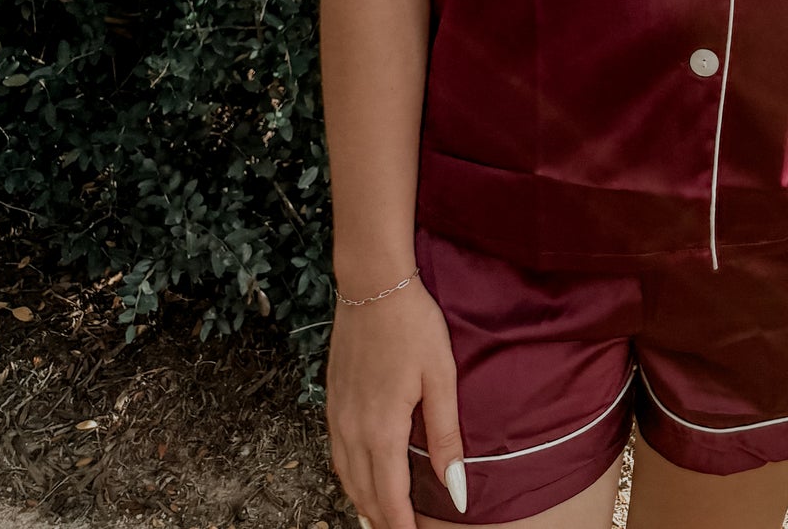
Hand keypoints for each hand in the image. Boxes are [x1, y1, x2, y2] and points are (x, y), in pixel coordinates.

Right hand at [326, 280, 467, 525]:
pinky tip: (363, 476)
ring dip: (364, 502)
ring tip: (385, 517)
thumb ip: (446, 438)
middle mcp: (352, 429)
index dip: (402, 527)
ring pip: (346, 477)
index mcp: (381, 430)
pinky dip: (350, 476)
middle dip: (383, 520)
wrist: (372, 283)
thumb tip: (456, 490)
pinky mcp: (332, 399)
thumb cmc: (413, 325)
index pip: (389, 499)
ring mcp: (337, 415)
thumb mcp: (441, 378)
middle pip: (363, 494)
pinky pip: (337, 454)